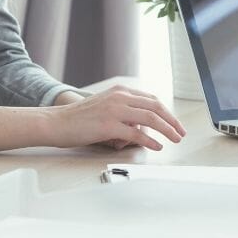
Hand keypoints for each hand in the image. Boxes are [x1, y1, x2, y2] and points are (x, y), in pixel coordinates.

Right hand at [46, 85, 186, 150]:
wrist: (56, 122)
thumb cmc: (79, 118)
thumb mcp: (105, 106)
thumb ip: (124, 111)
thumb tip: (141, 126)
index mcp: (120, 91)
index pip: (151, 99)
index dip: (166, 112)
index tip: (175, 123)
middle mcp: (119, 97)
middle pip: (155, 106)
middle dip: (172, 120)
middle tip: (181, 132)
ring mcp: (114, 110)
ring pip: (150, 118)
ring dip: (166, 129)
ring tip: (174, 139)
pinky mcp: (109, 125)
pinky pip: (136, 133)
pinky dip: (150, 140)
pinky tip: (156, 146)